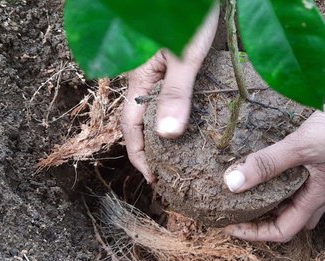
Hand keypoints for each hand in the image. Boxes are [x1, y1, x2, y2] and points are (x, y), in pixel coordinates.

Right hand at [121, 7, 218, 182]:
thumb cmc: (189, 16)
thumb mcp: (186, 57)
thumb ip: (177, 93)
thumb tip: (167, 136)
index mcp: (139, 79)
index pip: (130, 127)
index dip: (139, 156)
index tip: (153, 181)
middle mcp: (144, 78)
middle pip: (140, 122)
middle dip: (151, 151)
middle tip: (169, 175)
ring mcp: (158, 72)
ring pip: (155, 111)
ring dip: (164, 136)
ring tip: (181, 159)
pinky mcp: (174, 66)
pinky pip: (170, 98)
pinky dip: (177, 117)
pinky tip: (194, 127)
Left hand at [222, 76, 324, 241]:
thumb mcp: (302, 146)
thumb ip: (268, 164)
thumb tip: (232, 184)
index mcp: (317, 195)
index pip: (284, 230)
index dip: (255, 234)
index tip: (229, 226)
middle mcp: (320, 188)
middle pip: (291, 217)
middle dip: (263, 219)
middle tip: (236, 208)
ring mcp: (324, 170)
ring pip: (295, 195)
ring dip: (272, 195)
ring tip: (246, 184)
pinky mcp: (324, 152)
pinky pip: (298, 171)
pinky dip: (280, 170)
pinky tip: (267, 156)